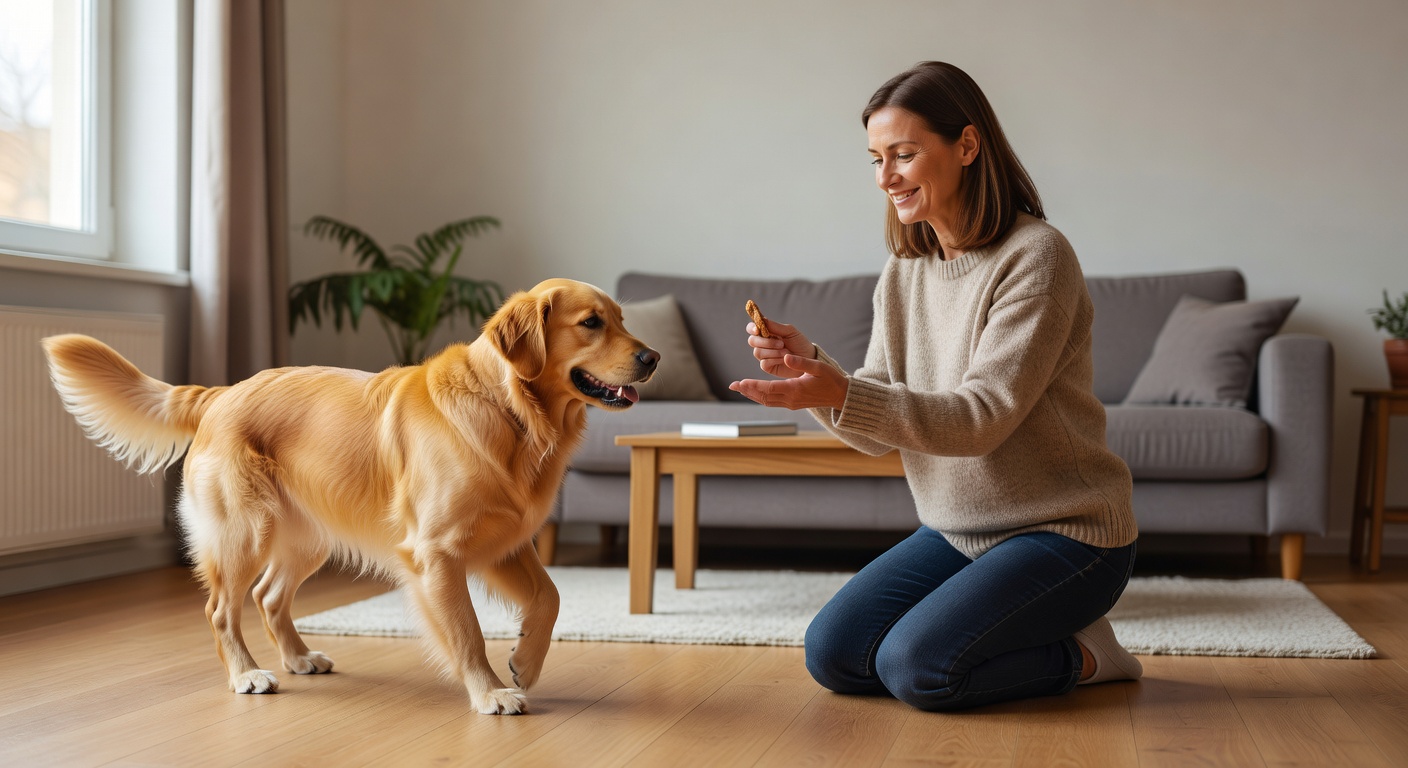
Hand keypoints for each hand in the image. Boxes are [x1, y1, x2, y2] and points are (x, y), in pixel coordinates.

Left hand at [729, 354, 848, 410]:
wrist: (840, 396)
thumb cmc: (831, 379)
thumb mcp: (818, 367)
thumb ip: (801, 362)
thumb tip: (786, 357)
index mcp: (795, 389)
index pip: (768, 389)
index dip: (753, 385)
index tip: (740, 382)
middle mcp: (790, 399)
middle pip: (763, 397)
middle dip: (747, 391)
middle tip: (732, 385)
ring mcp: (791, 403)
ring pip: (766, 401)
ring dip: (752, 394)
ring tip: (739, 388)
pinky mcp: (793, 404)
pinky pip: (772, 401)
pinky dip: (761, 396)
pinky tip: (754, 391)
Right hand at [747, 316, 813, 378]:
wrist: (808, 359)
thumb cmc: (799, 343)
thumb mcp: (790, 331)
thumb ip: (775, 326)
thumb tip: (761, 319)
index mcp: (767, 332)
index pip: (752, 328)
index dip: (752, 328)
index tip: (757, 330)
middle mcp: (763, 343)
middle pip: (752, 341)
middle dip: (766, 342)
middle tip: (781, 343)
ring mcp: (764, 355)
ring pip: (758, 352)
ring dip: (773, 351)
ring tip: (786, 352)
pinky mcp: (767, 366)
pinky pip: (764, 362)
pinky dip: (774, 360)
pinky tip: (784, 359)